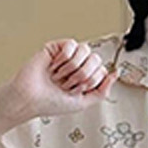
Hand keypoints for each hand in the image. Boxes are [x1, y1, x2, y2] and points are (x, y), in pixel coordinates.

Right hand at [1, 40, 115, 123]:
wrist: (32, 98)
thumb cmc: (53, 102)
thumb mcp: (84, 102)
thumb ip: (102, 90)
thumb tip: (116, 73)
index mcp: (88, 77)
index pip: (102, 71)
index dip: (90, 82)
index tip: (76, 91)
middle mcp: (80, 65)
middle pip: (96, 60)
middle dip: (82, 76)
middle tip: (67, 84)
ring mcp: (68, 55)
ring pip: (85, 51)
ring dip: (72, 69)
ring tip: (59, 76)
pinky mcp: (56, 47)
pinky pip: (71, 45)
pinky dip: (63, 59)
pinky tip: (53, 66)